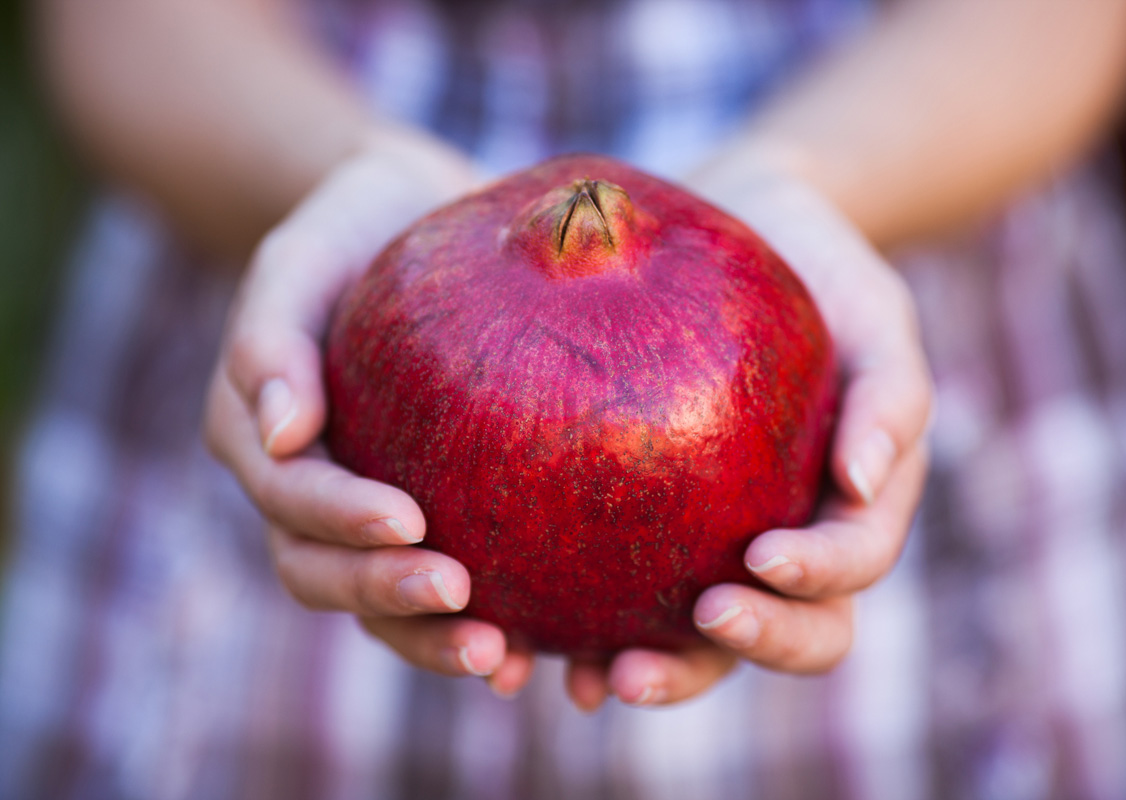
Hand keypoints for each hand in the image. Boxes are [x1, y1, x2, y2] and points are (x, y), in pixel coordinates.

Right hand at [203, 129, 537, 693]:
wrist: (411, 219)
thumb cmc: (355, 226)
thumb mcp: (304, 253)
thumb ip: (272, 333)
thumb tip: (279, 432)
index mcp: (262, 435)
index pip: (289, 497)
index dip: (340, 521)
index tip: (411, 523)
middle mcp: (305, 490)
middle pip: (324, 575)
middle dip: (388, 601)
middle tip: (469, 613)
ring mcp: (361, 510)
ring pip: (377, 602)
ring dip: (431, 641)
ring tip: (505, 661)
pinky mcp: (428, 513)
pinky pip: (443, 582)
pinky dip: (480, 625)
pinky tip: (539, 651)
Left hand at [563, 143, 933, 710]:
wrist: (750, 226)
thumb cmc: (823, 270)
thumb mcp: (874, 314)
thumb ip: (889, 395)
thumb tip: (859, 482)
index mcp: (852, 509)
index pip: (846, 574)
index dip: (811, 587)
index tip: (758, 558)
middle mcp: (793, 539)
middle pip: (786, 634)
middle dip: (734, 651)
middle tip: (665, 652)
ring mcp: (726, 538)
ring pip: (705, 638)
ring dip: (660, 672)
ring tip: (586, 681)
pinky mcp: (660, 519)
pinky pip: (628, 582)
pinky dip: (589, 626)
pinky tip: (531, 640)